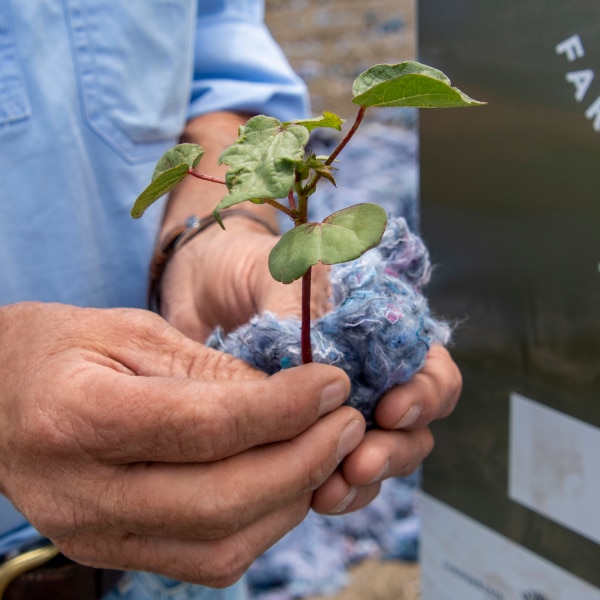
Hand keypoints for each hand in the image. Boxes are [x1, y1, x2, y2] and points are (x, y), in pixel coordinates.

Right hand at [0, 302, 363, 585]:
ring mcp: (96, 537)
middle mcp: (82, 495)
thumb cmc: (63, 349)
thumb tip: (293, 399)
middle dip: (303, 462)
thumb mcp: (133, 333)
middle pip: (220, 502)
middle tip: (348, 421)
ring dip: (291, 498)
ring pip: (222, 547)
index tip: (335, 384)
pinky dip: (261, 522)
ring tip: (326, 448)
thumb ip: (211, 371)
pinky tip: (285, 480)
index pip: (202, 427)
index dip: (283, 408)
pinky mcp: (114, 552)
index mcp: (76, 418)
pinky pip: (207, 560)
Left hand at [159, 221, 461, 516]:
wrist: (201, 280)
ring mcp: (334, 407)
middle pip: (412, 424)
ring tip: (331, 490)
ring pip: (378, 454)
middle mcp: (367, 371)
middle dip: (396, 448)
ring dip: (365, 478)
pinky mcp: (299, 433)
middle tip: (361, 461)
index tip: (391, 409)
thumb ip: (310, 315)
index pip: (429, 367)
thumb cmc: (250, 264)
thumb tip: (328, 369)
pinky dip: (334, 489)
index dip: (425, 393)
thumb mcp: (282, 271)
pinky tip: (315, 495)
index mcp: (379, 328)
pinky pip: (333, 471)